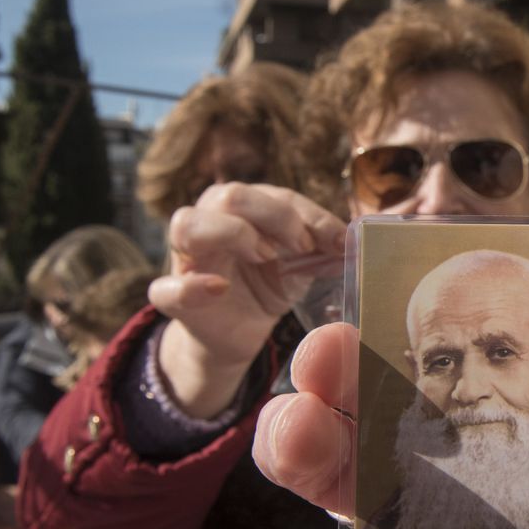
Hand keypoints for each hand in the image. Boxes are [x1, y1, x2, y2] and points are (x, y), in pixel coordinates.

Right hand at [150, 182, 345, 417]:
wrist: (239, 333)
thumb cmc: (269, 284)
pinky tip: (219, 289)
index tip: (333, 240)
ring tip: (266, 258)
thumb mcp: (302, 262)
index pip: (272, 194)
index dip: (305, 213)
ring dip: (233, 234)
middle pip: (227, 195)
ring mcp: (185, 258)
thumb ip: (326, 247)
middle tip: (300, 246)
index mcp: (241, 208)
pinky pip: (166, 287)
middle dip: (273, 216)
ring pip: (187, 223)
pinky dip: (191, 286)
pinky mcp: (174, 297)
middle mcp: (208, 221)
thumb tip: (362, 241)